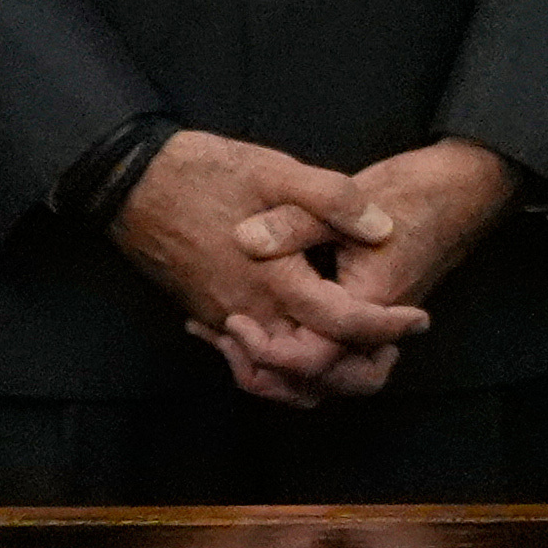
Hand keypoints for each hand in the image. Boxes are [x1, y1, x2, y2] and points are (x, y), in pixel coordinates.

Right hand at [116, 131, 431, 404]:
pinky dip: (275, 367)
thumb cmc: (204, 172)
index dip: (388, 327)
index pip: (343, 324)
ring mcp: (223, 319)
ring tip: (351, 352)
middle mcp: (249, 311)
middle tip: (391, 348)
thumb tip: (382, 230)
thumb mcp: (276, 169)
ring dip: (315, 377)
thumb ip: (333, 199)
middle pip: (311, 371)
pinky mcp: (205, 315)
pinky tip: (296, 341)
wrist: (129, 183)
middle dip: (357, 368)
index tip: (418, 319)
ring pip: (274, 377)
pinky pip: (244, 362)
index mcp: (274, 278)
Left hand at [214, 139, 514, 404]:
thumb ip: (296, 223)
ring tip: (239, 342)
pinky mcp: (370, 320)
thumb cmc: (411, 194)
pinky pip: (334, 356)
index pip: (314, 361)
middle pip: (323, 386)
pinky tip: (266, 325)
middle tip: (235, 341)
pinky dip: (300, 355)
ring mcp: (376, 328)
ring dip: (286, 374)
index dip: (269, 352)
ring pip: (329, 379)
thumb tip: (244, 239)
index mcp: (367, 307)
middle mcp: (375, 330)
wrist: (461, 191)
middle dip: (274, 378)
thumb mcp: (349, 201)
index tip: (235, 322)